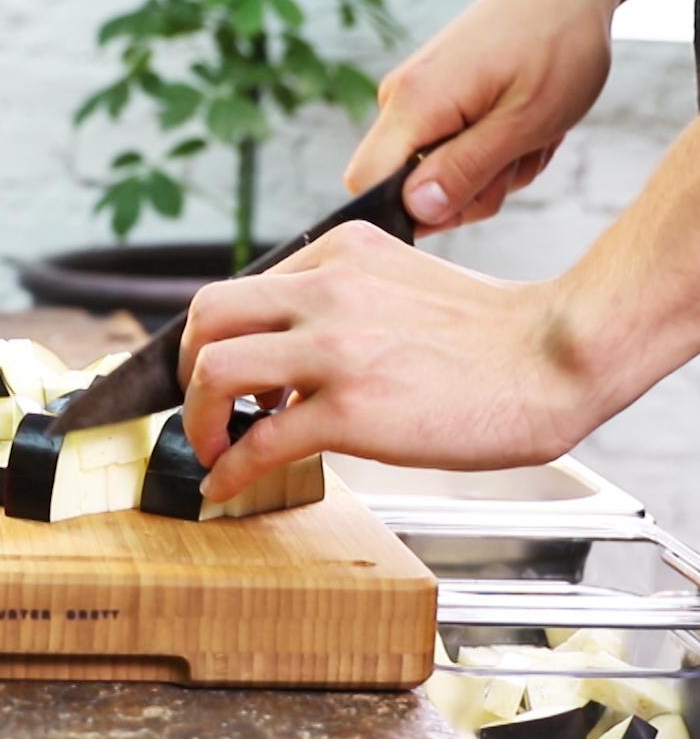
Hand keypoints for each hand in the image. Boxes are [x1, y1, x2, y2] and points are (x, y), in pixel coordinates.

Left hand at [177, 222, 595, 501]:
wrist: (553, 360)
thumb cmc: (488, 333)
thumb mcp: (400, 281)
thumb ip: (339, 298)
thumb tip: (283, 351)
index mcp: (339, 253)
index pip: (244, 287)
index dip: (217, 336)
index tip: (217, 372)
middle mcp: (327, 289)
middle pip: (207, 314)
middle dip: (185, 367)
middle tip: (200, 402)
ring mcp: (336, 348)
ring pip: (216, 370)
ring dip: (197, 418)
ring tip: (210, 447)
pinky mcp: (351, 409)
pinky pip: (261, 441)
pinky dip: (230, 467)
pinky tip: (228, 484)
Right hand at [345, 0, 615, 231]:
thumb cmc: (559, 43)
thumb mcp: (526, 120)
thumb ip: (466, 170)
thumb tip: (415, 211)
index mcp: (413, 103)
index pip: (365, 185)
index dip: (408, 213)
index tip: (469, 198)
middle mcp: (398, 100)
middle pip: (403, 189)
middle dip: (466, 192)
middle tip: (519, 157)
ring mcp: (411, 99)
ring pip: (431, 175)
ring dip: (488, 171)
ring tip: (528, 134)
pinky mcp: (428, 99)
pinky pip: (445, 153)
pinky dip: (487, 152)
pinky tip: (518, 125)